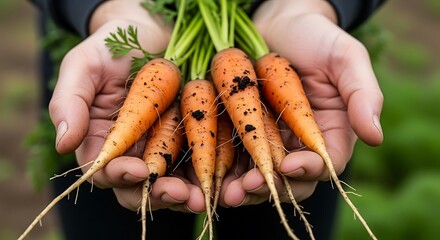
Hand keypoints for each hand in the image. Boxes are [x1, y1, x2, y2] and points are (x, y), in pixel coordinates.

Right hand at [48, 0, 204, 212]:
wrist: (151, 31)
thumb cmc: (112, 47)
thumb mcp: (84, 67)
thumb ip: (69, 102)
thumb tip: (63, 144)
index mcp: (100, 141)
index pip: (105, 171)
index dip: (120, 176)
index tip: (140, 170)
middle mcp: (130, 151)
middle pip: (139, 188)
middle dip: (157, 195)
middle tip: (178, 193)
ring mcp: (161, 147)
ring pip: (169, 184)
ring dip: (186, 195)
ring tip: (203, 197)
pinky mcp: (188, 139)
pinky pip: (196, 164)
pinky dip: (206, 175)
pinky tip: (218, 179)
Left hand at [220, 0, 383, 205]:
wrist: (276, 23)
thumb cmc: (316, 37)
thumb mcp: (345, 59)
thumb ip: (363, 94)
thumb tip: (375, 137)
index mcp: (329, 132)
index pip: (325, 163)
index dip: (309, 170)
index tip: (289, 166)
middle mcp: (299, 143)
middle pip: (289, 179)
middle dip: (270, 188)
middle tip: (249, 187)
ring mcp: (268, 140)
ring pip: (259, 175)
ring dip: (242, 188)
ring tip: (226, 193)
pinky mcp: (241, 133)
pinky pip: (233, 158)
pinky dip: (222, 170)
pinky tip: (207, 175)